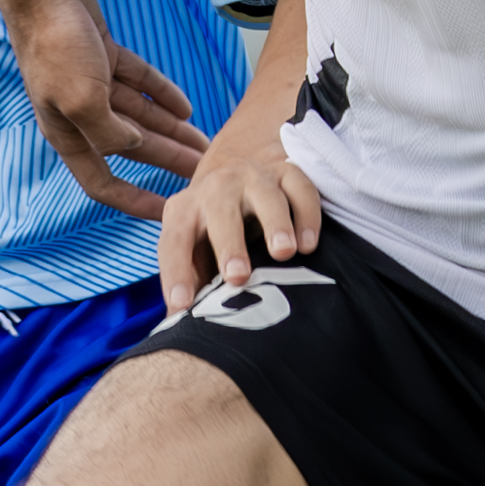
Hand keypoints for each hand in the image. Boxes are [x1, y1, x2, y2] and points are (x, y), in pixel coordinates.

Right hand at [2, 0, 209, 219]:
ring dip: (173, 130)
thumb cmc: (54, 45)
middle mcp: (80, 113)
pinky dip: (163, 94)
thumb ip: (108, 132)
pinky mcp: (104, 56)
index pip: (102, 182)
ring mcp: (93, 84)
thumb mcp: (82, 99)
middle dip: (169, 162)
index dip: (134, 200)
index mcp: (67, 132)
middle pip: (132, 148)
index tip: (166, 213)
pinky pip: (140, 82)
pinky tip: (187, 109)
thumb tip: (134, 144)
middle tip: (207, 172)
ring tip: (207, 142)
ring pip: (141, 115)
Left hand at [156, 110, 322, 316]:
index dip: (175, 272)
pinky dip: (308, 217)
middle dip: (229, 245)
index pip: (174, 240)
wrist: (237, 160)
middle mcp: (217, 187)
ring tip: (284, 254)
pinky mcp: (287, 171)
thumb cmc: (212, 223)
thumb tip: (179, 325)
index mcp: (185, 209)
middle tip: (238, 277)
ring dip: (276, 224)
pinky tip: (309, 245)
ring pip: (267, 196)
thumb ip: (190, 279)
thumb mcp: (194, 244)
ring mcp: (254, 177)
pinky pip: (301, 190)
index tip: (182, 306)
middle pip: (221, 212)